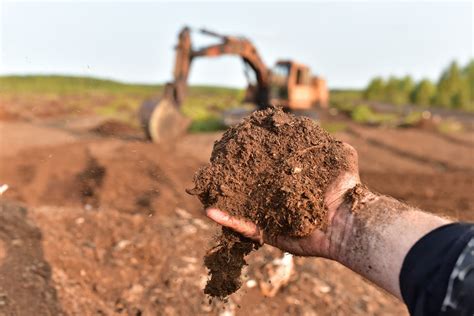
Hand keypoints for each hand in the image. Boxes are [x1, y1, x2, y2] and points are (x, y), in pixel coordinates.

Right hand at [206, 143, 359, 258]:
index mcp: (291, 182)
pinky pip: (244, 227)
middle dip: (233, 179)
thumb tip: (329, 135)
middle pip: (250, 188)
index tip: (239, 145)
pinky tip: (210, 211)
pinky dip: (227, 220)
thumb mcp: (341, 158)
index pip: (267, 169)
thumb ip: (335, 145)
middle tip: (216, 167)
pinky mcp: (269, 233)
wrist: (349, 220)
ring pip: (242, 207)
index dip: (253, 159)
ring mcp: (272, 216)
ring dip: (223, 198)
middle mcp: (279, 199)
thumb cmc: (346, 189)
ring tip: (204, 189)